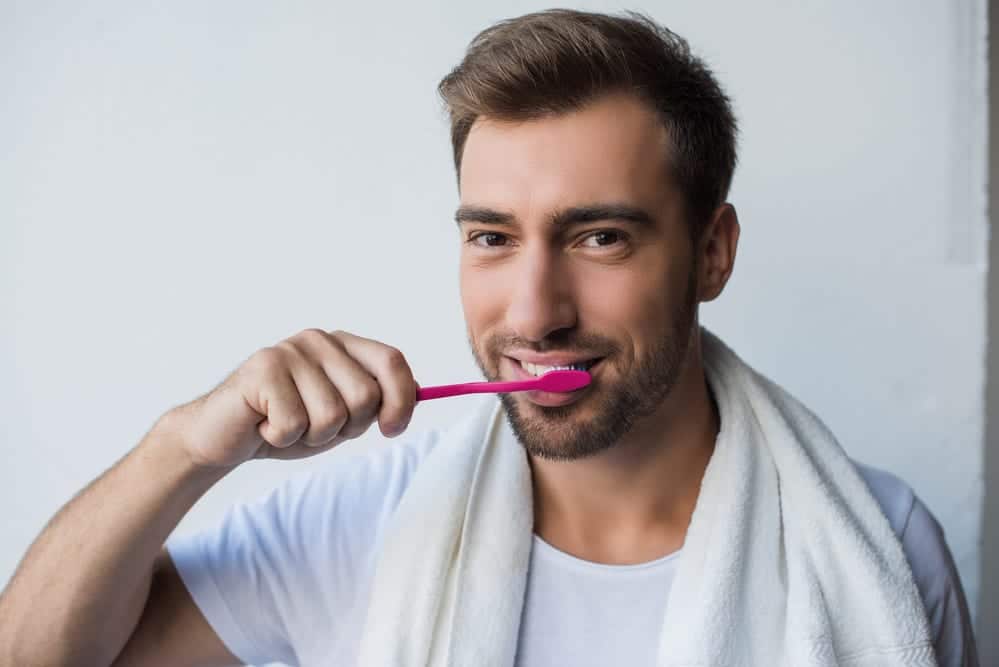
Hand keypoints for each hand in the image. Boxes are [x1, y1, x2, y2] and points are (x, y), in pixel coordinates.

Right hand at [165, 329, 417, 467]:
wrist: (225, 435)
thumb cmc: (288, 423)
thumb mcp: (343, 415)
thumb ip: (378, 401)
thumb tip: (419, 393)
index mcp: (344, 346)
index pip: (392, 362)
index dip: (401, 401)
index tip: (391, 429)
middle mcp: (319, 340)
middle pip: (366, 397)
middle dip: (346, 428)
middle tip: (314, 426)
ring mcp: (289, 351)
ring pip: (332, 416)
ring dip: (311, 436)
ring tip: (288, 425)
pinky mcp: (262, 369)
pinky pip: (295, 423)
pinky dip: (282, 438)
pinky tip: (265, 425)